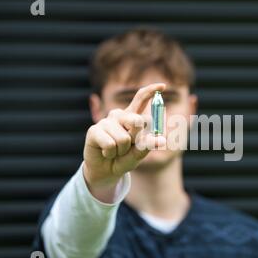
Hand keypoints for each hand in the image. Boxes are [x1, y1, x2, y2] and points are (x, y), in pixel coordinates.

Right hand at [83, 83, 165, 202]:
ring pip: (124, 139)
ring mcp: (106, 121)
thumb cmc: (124, 159)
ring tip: (115, 151)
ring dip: (122, 151)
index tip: (163, 86)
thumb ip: (148, 145)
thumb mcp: (139, 154)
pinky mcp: (94, 130)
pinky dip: (110, 153)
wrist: (106, 171)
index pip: (141, 99)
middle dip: (137, 140)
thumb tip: (161, 139)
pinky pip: (110, 144)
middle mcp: (119, 115)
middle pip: (137, 121)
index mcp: (132, 117)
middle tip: (128, 148)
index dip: (151, 91)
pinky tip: (105, 152)